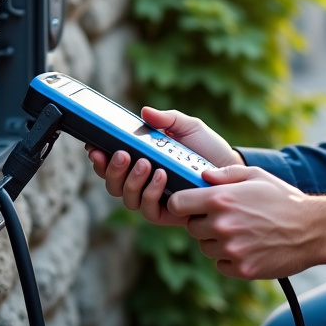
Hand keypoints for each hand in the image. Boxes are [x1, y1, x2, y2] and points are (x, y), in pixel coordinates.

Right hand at [87, 107, 242, 226]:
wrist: (231, 170)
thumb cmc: (207, 148)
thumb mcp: (188, 127)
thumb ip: (167, 119)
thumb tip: (144, 112)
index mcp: (141, 160)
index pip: (111, 163)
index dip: (98, 157)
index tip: (94, 146)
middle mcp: (142, 182)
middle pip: (112, 184)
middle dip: (111, 169)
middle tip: (121, 153)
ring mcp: (154, 199)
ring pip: (126, 198)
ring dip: (131, 180)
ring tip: (146, 163)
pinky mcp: (167, 214)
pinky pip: (148, 209)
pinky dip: (151, 192)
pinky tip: (161, 176)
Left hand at [166, 165, 325, 279]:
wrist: (313, 229)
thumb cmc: (284, 199)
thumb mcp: (256, 176)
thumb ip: (225, 173)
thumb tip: (202, 175)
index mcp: (221, 199)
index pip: (178, 204)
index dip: (182, 204)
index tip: (190, 204)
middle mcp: (221, 225)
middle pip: (192, 227)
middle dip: (203, 222)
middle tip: (226, 218)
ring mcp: (231, 249)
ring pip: (206, 247)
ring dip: (217, 241)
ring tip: (242, 231)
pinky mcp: (242, 269)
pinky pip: (221, 265)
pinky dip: (229, 259)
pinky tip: (248, 247)